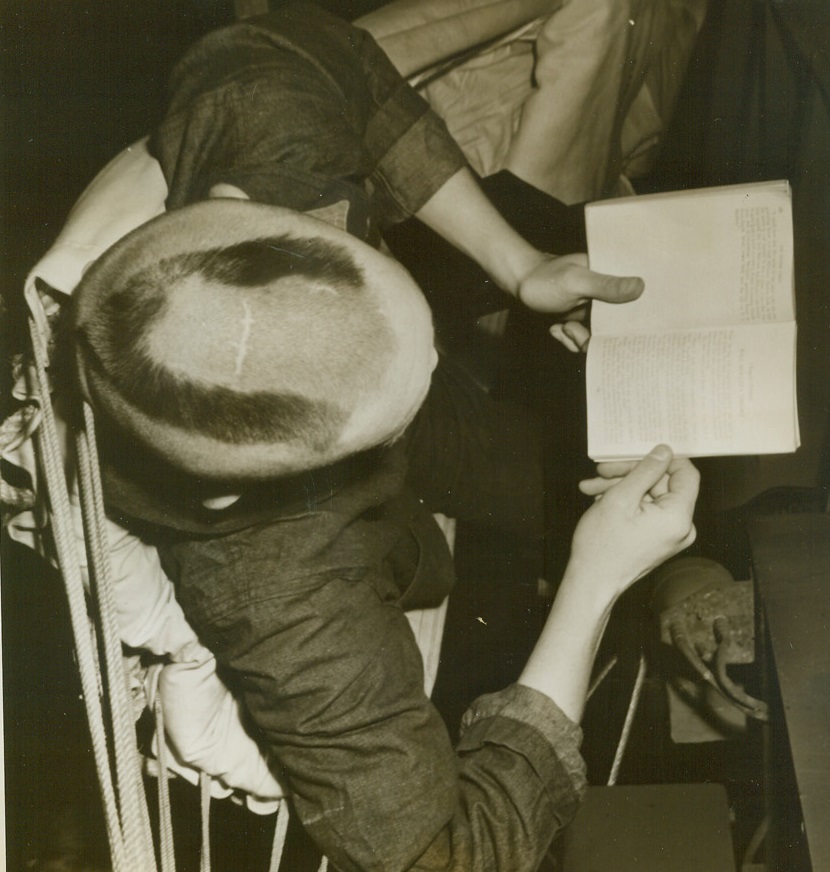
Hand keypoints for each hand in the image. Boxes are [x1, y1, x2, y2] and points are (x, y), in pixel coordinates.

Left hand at [517, 253, 642, 351]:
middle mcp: (610, 297)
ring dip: (579, 339)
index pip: (639, 302)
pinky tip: (557, 327)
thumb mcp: (576, 281)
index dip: (634, 321)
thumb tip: (641, 287)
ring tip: (564, 327)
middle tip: (573, 329)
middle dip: (598, 337)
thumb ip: (607, 286)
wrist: (519, 285)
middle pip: (620, 329)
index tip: (617, 332)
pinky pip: (585, 342)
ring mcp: (596, 312)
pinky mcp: (583, 323)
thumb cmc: (545, 278)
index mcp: (616, 279)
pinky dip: (570, 340)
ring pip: (600, 339)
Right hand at [568, 445, 698, 602]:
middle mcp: (681, 527)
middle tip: (601, 472)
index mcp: (678, 517)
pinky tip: (600, 500)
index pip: (686, 473)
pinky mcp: (658, 539)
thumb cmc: (602, 545)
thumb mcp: (621, 498)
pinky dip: (625, 502)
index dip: (662, 459)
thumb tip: (664, 451)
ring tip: (591, 489)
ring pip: (649, 495)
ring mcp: (670, 535)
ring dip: (621, 487)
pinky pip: (646, 510)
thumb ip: (646, 471)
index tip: (636, 454)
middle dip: (629, 474)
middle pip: (662, 483)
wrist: (591, 582)